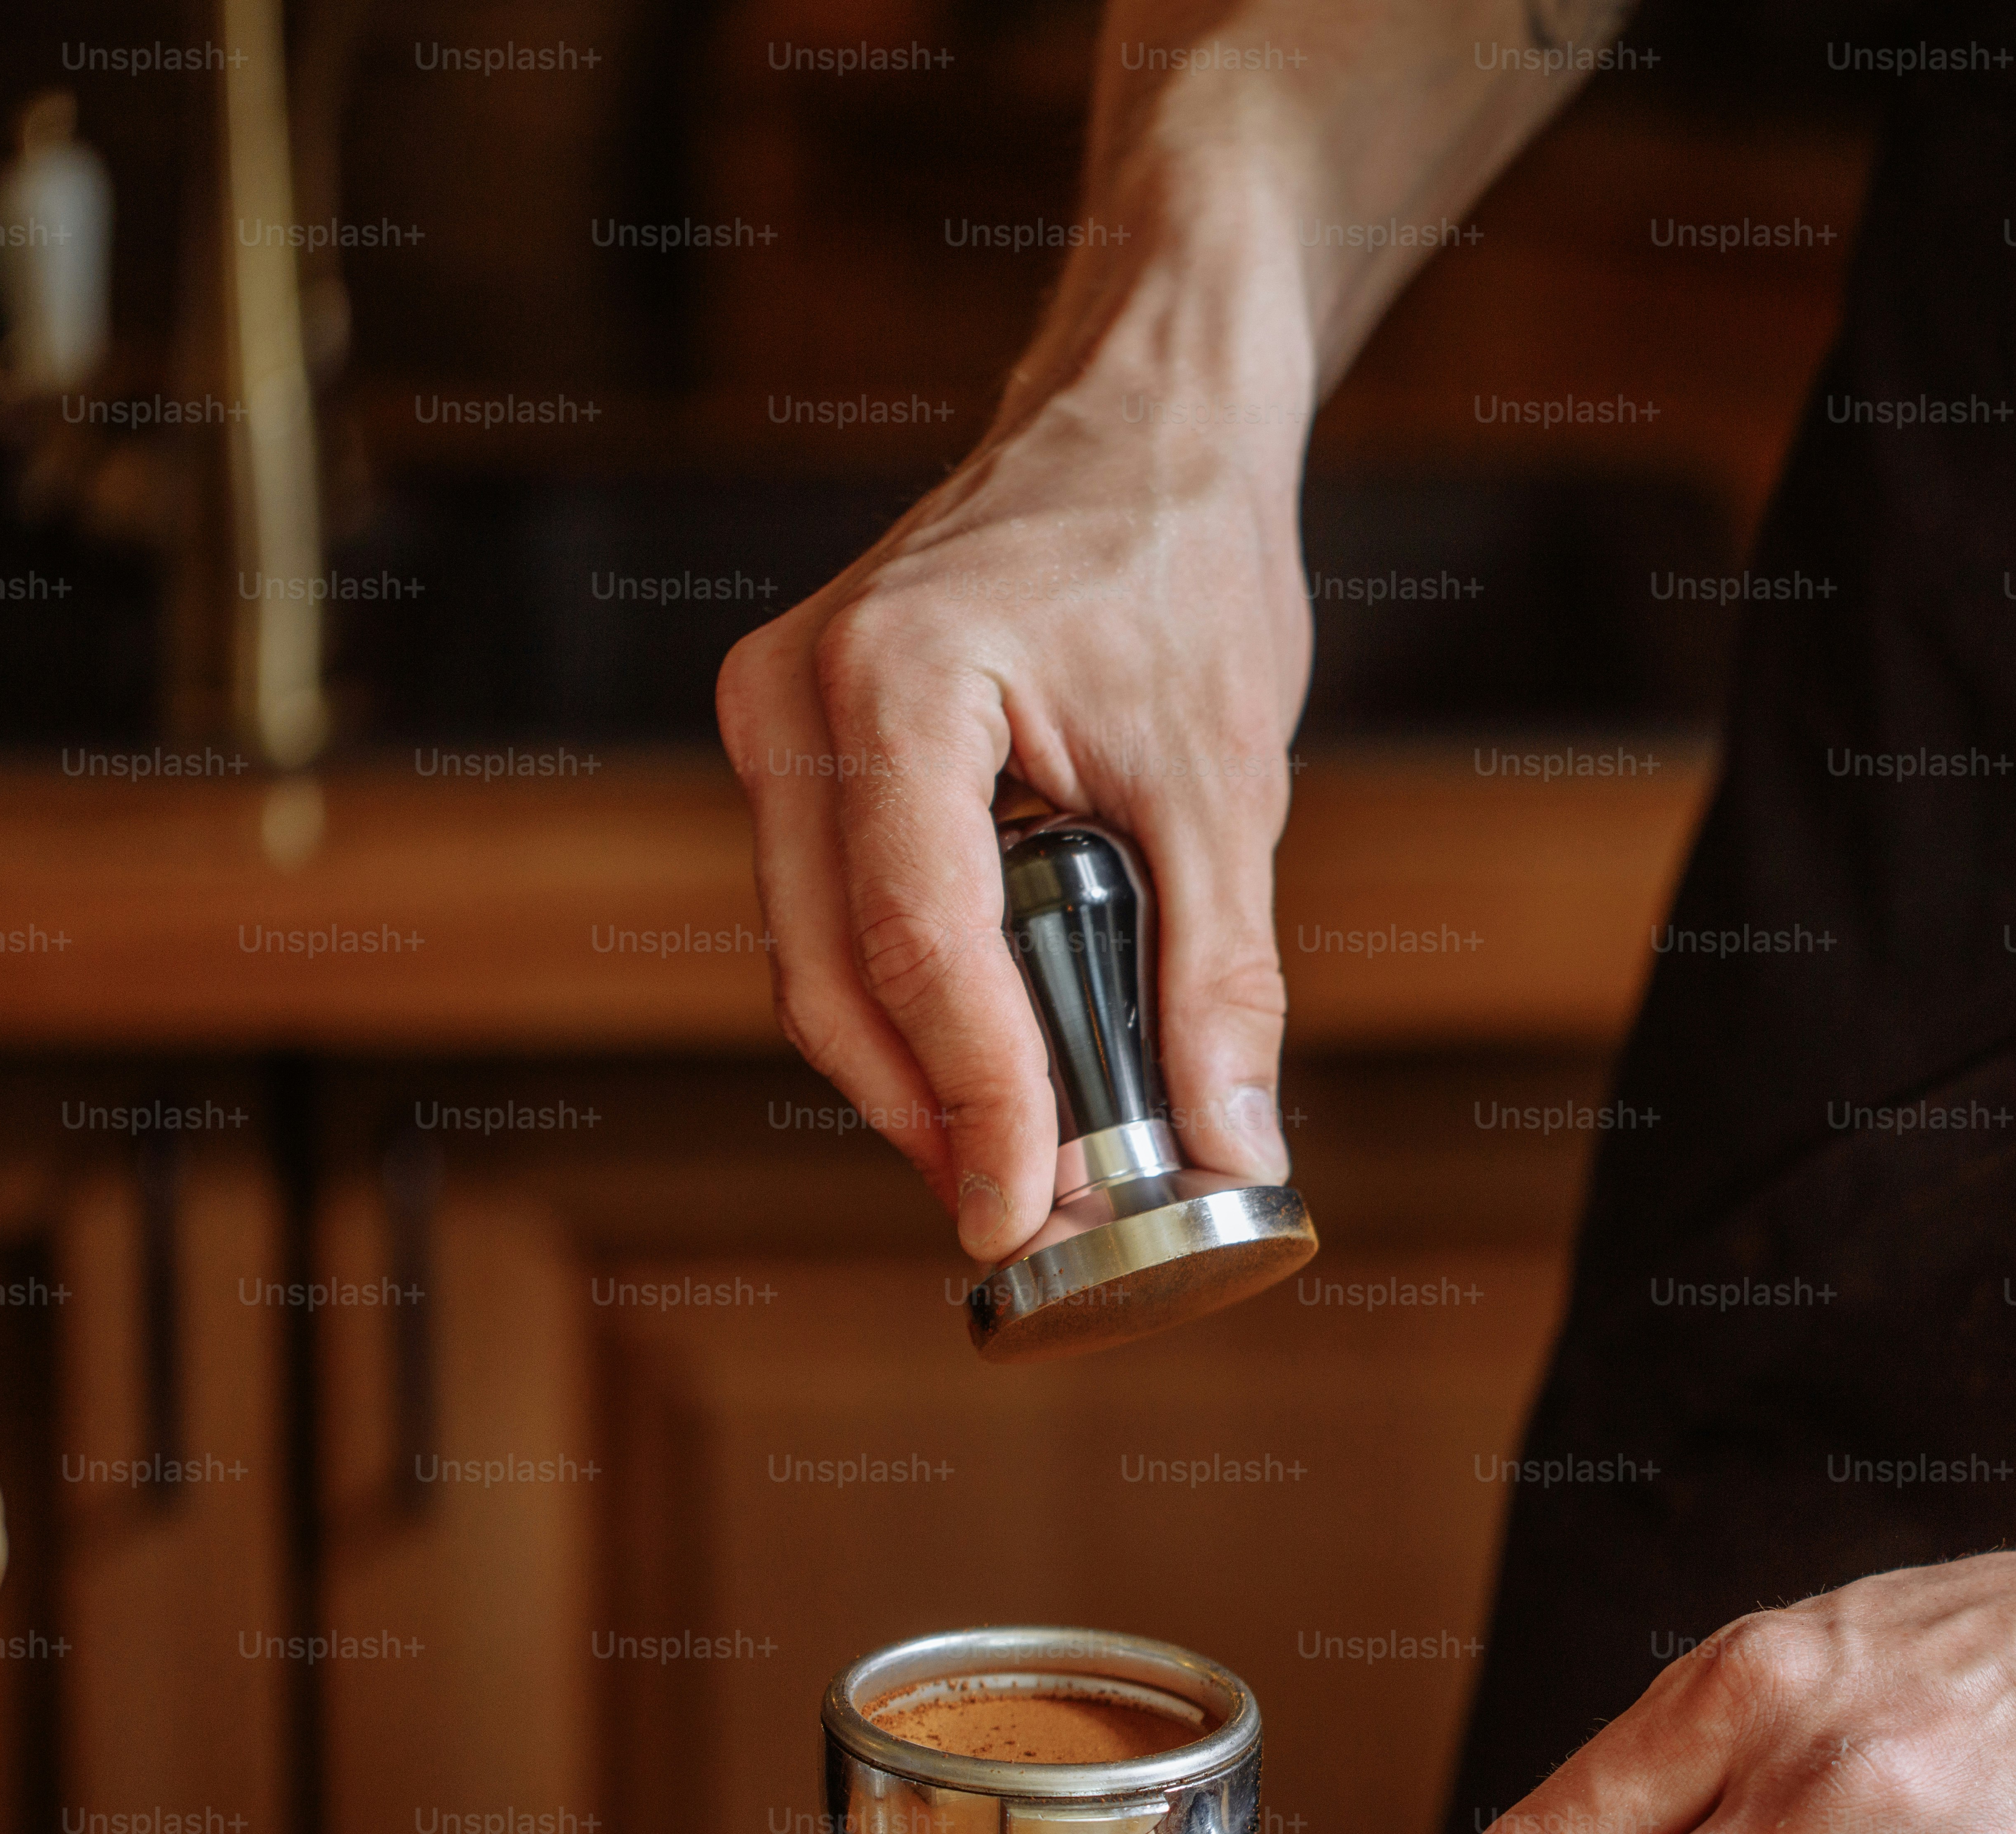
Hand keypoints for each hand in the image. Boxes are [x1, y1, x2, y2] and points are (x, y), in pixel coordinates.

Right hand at [716, 346, 1312, 1262]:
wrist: (1143, 423)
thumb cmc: (1184, 562)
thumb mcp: (1226, 780)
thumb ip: (1221, 970)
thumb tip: (1235, 1143)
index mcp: (893, 690)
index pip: (918, 948)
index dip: (974, 1103)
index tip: (1024, 1217)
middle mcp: (795, 707)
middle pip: (839, 981)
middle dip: (934, 1118)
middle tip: (1031, 1228)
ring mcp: (781, 728)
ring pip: (824, 967)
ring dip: (917, 1080)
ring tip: (1028, 1171)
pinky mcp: (806, 755)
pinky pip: (841, 919)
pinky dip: (913, 1009)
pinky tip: (996, 1071)